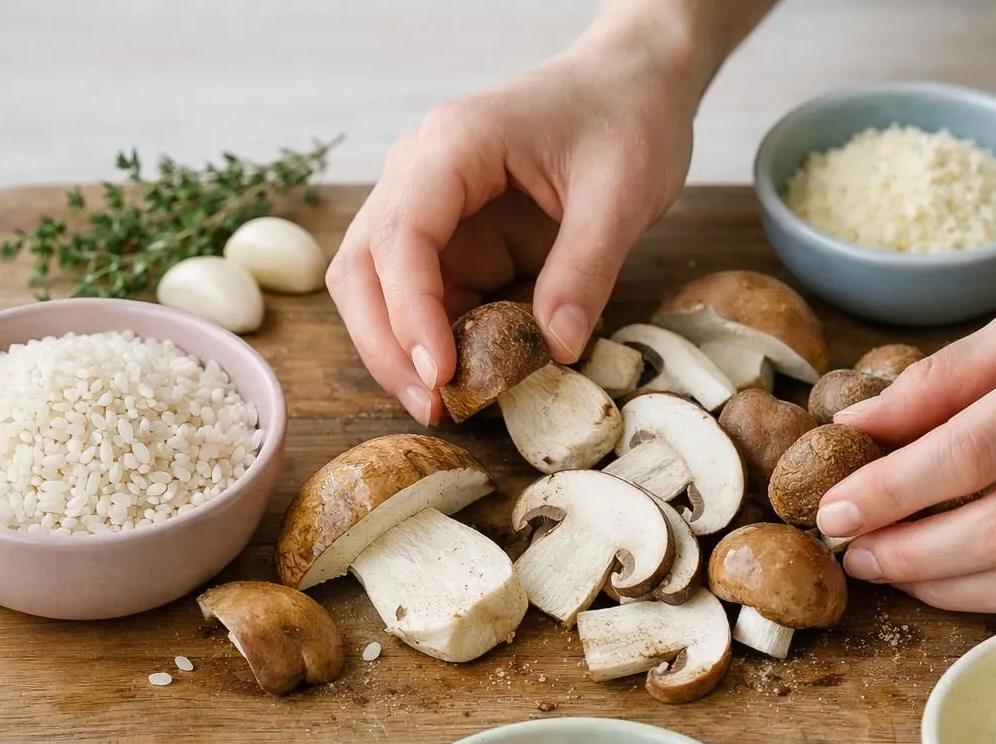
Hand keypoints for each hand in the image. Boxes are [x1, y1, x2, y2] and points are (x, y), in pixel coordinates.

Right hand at [326, 29, 700, 423]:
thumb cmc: (626, 120)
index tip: (441, 374)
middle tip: (433, 406)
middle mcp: (420, 173)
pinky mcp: (453, 238)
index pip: (401, 237)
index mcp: (453, 145)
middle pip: (362, 268)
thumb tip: (557, 348)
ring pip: (378, 289)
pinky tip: (471, 377)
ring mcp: (430, 207)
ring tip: (445, 404)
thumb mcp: (622, 194)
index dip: (410, 313)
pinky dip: (439, 341)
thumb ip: (586, 270)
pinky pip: (426, 298)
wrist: (633, 85)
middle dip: (386, 344)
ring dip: (401, 349)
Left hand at [815, 280, 995, 613]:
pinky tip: (949, 581)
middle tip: (852, 552)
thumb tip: (856, 424)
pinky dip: (993, 599)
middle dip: (906, 553)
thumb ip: (941, 379)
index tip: (832, 510)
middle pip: (995, 530)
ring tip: (890, 569)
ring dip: (942, 587)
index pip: (967, 453)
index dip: (890, 492)